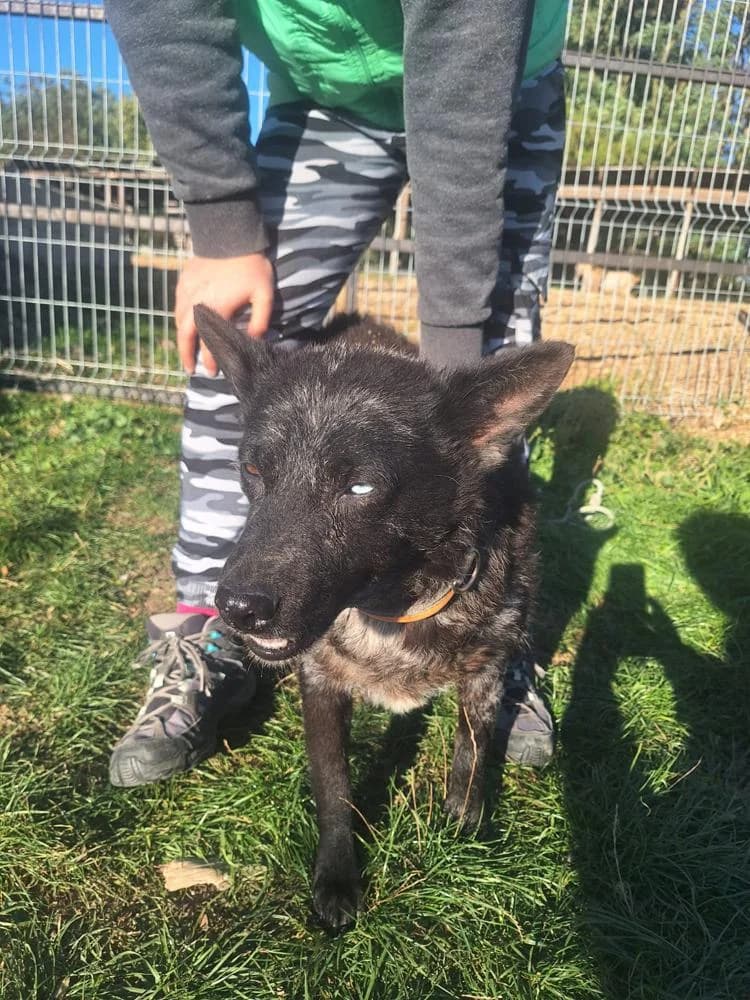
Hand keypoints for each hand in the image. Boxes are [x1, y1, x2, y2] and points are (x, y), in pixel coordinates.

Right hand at [174, 253, 274, 374]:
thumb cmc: (250, 265)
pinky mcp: (183, 281)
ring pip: (178, 321)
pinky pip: (177, 305)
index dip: (210, 360)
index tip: (213, 372)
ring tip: (186, 349)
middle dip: (187, 355)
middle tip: (190, 369)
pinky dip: (179, 319)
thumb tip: (254, 341)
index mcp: (216, 309)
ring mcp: (187, 291)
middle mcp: (196, 303)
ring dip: (182, 338)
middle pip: (185, 336)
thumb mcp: (264, 294)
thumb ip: (260, 321)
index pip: (209, 342)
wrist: (230, 234)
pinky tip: (183, 324)